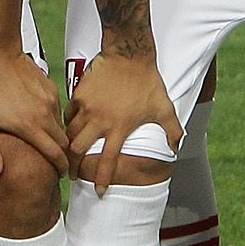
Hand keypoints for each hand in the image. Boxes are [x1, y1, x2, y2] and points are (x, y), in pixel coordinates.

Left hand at [0, 40, 64, 180]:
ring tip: (50, 142)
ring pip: (62, 125)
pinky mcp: (51, 89)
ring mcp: (50, 100)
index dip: (61, 167)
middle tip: (59, 162)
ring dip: (58, 136)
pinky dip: (54, 118)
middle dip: (64, 154)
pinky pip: (58, 109)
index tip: (62, 174)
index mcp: (31, 127)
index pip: (55, 154)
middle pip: (64, 141)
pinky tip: (42, 119)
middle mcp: (45, 115)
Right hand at [64, 50, 180, 192]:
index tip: (98, 191)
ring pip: (70, 133)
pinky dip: (68, 122)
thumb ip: (172, 130)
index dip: (101, 179)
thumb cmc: (148, 81)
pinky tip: (69, 126)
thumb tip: (177, 147)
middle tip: (70, 174)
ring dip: (68, 145)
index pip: (107, 161)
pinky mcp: (80, 94)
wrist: (129, 54)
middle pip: (77, 150)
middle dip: (72, 165)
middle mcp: (101, 121)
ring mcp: (88, 107)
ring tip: (67, 152)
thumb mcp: (164, 107)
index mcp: (120, 128)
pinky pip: (68, 113)